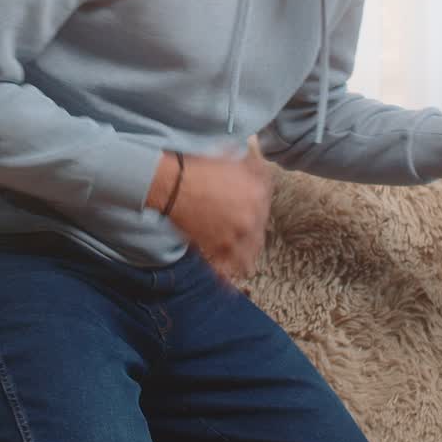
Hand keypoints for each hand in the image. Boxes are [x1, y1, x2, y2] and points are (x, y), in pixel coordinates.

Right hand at [147, 143, 273, 279]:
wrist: (174, 184)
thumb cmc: (200, 167)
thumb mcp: (232, 157)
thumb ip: (250, 165)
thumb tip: (258, 161)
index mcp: (259, 193)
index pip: (267, 201)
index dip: (259, 203)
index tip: (254, 206)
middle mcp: (252, 217)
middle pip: (261, 229)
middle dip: (255, 230)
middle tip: (246, 231)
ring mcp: (236, 235)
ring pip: (250, 253)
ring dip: (248, 257)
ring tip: (246, 264)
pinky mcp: (217, 247)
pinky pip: (228, 266)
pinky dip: (228, 276)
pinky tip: (231, 283)